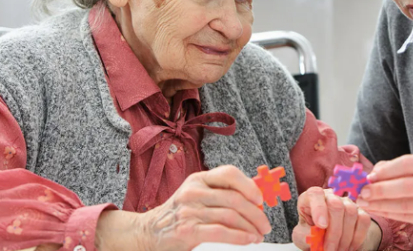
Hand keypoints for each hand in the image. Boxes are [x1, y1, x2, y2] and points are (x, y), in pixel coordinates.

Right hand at [97, 165, 271, 250]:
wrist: (148, 232)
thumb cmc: (179, 215)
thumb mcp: (196, 196)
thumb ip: (220, 194)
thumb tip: (255, 200)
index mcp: (198, 179)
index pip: (229, 173)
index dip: (249, 185)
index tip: (261, 199)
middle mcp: (193, 191)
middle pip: (234, 198)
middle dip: (256, 213)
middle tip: (265, 224)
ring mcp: (189, 211)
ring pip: (230, 216)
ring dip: (250, 228)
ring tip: (258, 235)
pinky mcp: (187, 230)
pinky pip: (221, 232)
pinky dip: (239, 237)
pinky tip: (248, 240)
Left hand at [292, 186, 380, 250]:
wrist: (325, 242)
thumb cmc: (311, 235)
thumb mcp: (302, 236)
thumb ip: (306, 234)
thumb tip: (315, 234)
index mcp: (311, 198)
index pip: (316, 194)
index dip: (319, 208)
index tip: (321, 226)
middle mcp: (330, 196)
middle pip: (336, 205)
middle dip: (334, 232)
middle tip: (329, 249)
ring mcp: (347, 202)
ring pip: (351, 212)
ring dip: (345, 237)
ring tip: (338, 250)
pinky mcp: (360, 211)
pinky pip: (363, 220)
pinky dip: (357, 237)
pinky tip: (349, 247)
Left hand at [356, 153, 412, 233]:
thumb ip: (400, 167)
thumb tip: (372, 173)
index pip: (409, 164)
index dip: (386, 170)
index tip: (369, 176)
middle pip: (407, 186)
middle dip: (380, 190)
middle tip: (362, 192)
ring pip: (406, 205)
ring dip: (381, 204)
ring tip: (365, 203)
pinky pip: (410, 217)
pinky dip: (390, 213)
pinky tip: (378, 210)